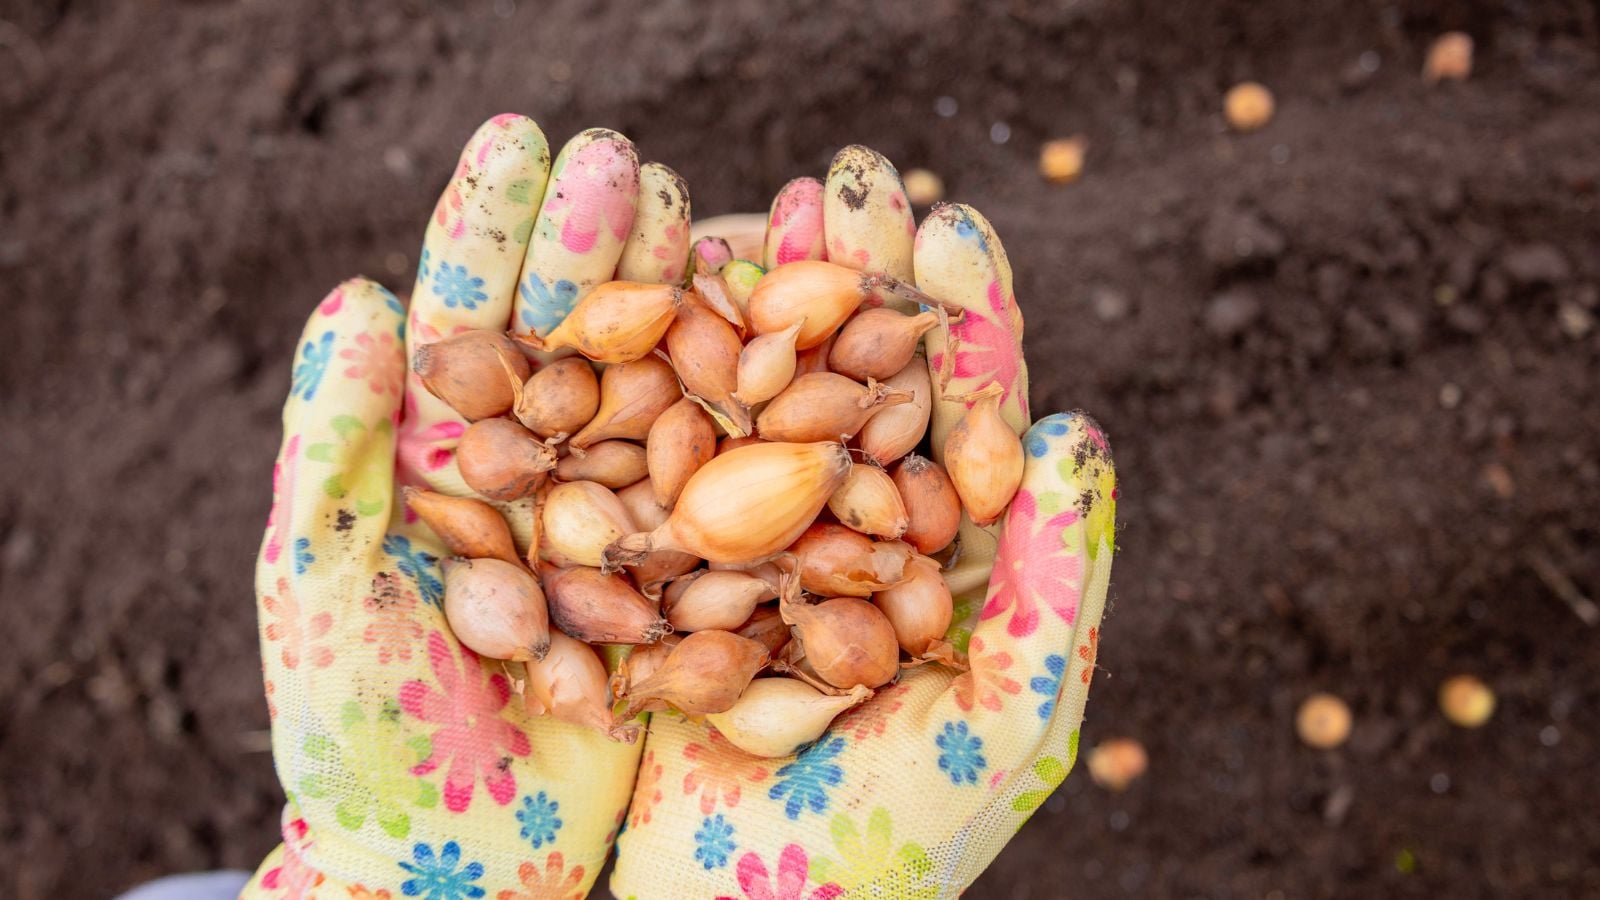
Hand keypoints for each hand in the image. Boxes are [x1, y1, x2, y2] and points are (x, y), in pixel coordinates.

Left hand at [243, 115, 691, 897]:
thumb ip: (335, 449)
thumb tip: (355, 296)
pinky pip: (726, 491)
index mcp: (442, 460)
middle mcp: (536, 475)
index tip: (528, 138)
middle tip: (632, 163)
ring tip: (727, 227)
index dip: (496, 225)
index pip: (470, 314)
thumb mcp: (323, 590)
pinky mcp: (685, 582)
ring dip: (692, 312)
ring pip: (662, 395)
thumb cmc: (362, 739)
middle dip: (600, 244)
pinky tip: (800, 353)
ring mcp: (616, 521)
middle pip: (573, 334)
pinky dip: (763, 422)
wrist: (455, 876)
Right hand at [611, 150, 1116, 897]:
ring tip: (748, 213)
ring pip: (766, 412)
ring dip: (758, 310)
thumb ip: (1051, 581)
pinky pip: (672, 468)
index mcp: (954, 566)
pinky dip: (663, 386)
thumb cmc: (898, 848)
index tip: (948, 227)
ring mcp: (763, 553)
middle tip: (843, 182)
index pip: (968, 421)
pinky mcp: (673, 575)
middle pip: (865, 391)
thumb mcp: (1007, 720)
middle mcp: (859, 543)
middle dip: (858, 285)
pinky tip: (650, 304)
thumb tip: (1075, 431)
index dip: (964, 323)